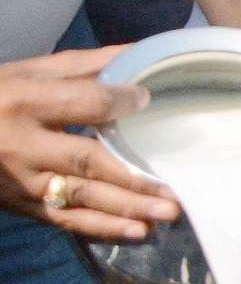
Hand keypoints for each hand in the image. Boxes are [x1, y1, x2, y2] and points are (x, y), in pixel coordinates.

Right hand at [0, 46, 176, 241]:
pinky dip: (100, 228)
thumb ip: (82, 65)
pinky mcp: (20, 204)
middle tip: (176, 190)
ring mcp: (21, 179)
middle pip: (86, 161)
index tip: (148, 100)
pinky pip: (64, 219)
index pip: (80, 102)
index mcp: (24, 101)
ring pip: (78, 197)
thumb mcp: (25, 72)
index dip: (117, 101)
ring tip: (167, 214)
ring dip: (124, 208)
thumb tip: (139, 51)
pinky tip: (136, 232)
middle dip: (133, 178)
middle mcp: (22, 144)